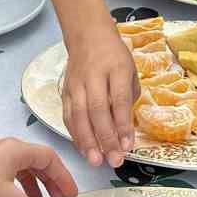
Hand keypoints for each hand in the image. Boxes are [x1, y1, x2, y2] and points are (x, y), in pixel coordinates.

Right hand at [61, 25, 137, 167]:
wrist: (88, 35)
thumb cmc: (114, 55)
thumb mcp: (130, 70)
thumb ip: (129, 98)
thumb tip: (125, 130)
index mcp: (116, 68)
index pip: (119, 99)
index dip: (123, 124)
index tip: (128, 145)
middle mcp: (94, 75)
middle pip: (98, 109)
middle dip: (106, 138)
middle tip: (114, 160)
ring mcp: (76, 83)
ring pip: (79, 114)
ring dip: (87, 140)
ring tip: (95, 161)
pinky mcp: (65, 90)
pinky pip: (68, 115)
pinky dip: (75, 134)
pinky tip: (83, 148)